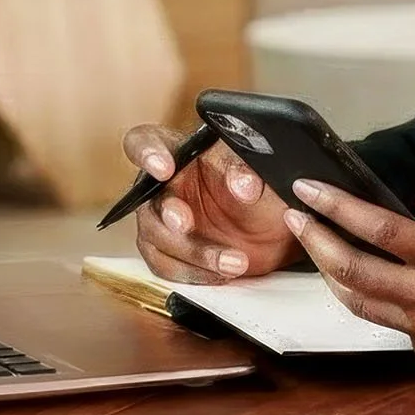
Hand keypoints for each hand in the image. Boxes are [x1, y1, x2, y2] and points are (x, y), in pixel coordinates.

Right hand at [121, 123, 298, 284]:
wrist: (268, 227)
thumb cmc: (256, 186)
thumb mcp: (258, 171)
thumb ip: (248, 173)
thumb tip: (244, 187)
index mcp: (179, 150)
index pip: (146, 141)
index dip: (147, 153)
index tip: (164, 168)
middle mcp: (163, 184)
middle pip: (149, 198)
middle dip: (168, 213)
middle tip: (185, 223)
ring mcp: (160, 219)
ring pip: (157, 237)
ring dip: (193, 252)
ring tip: (234, 262)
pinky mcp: (164, 250)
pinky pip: (164, 265)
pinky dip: (192, 272)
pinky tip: (220, 274)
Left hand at [282, 169, 414, 396]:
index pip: (377, 229)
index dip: (335, 207)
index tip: (306, 189)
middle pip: (353, 273)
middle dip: (315, 242)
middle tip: (294, 218)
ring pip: (364, 307)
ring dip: (333, 275)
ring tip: (318, 248)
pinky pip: (398, 327)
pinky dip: (380, 302)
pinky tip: (375, 282)